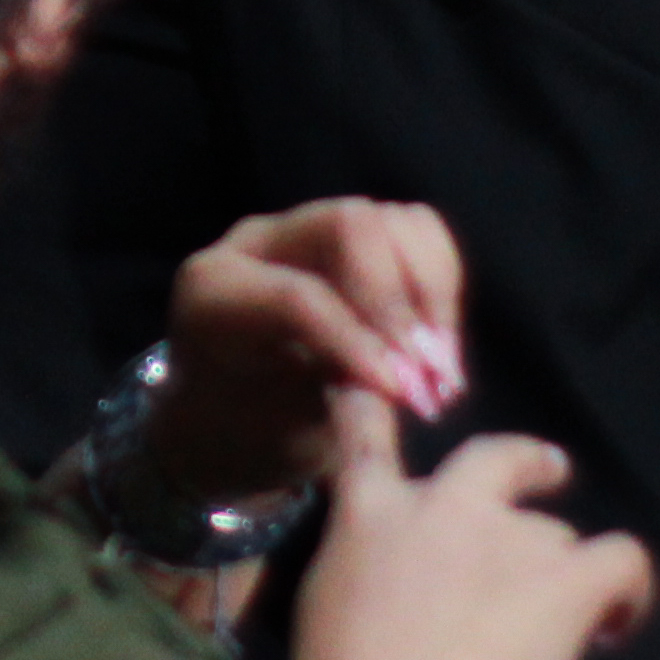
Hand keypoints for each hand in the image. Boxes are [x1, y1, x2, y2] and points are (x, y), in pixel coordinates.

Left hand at [137, 200, 466, 510]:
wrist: (230, 417)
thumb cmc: (247, 434)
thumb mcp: (279, 436)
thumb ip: (335, 401)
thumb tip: (407, 382)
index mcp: (215, 292)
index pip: (298, 295)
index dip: (359, 342)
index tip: (405, 395)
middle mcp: (257, 244)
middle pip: (352, 228)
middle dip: (405, 305)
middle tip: (434, 379)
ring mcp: (308, 230)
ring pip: (395, 223)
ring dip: (435, 297)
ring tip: (444, 373)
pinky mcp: (352, 237)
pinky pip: (415, 234)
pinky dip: (441, 289)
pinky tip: (438, 348)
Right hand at [277, 392, 654, 659]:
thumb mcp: (321, 596)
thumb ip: (362, 566)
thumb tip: (389, 580)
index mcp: (372, 508)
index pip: (367, 433)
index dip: (371, 408)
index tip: (373, 394)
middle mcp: (448, 503)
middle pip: (499, 457)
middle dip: (527, 463)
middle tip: (549, 469)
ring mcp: (515, 537)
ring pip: (555, 534)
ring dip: (554, 565)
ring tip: (553, 617)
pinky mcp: (569, 580)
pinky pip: (622, 559)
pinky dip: (628, 587)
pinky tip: (617, 618)